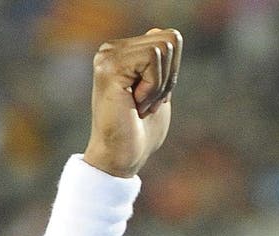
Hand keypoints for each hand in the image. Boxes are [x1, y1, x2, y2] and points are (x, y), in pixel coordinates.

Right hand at [83, 28, 181, 177]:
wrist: (121, 157)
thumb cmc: (140, 131)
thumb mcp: (159, 91)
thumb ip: (162, 65)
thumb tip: (164, 33)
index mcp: (122, 53)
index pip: (168, 38)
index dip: (171, 73)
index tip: (152, 98)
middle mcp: (111, 49)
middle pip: (168, 40)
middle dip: (167, 78)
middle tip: (145, 103)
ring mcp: (107, 56)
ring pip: (162, 49)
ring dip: (159, 85)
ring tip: (139, 105)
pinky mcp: (110, 67)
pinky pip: (153, 60)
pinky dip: (153, 87)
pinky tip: (135, 104)